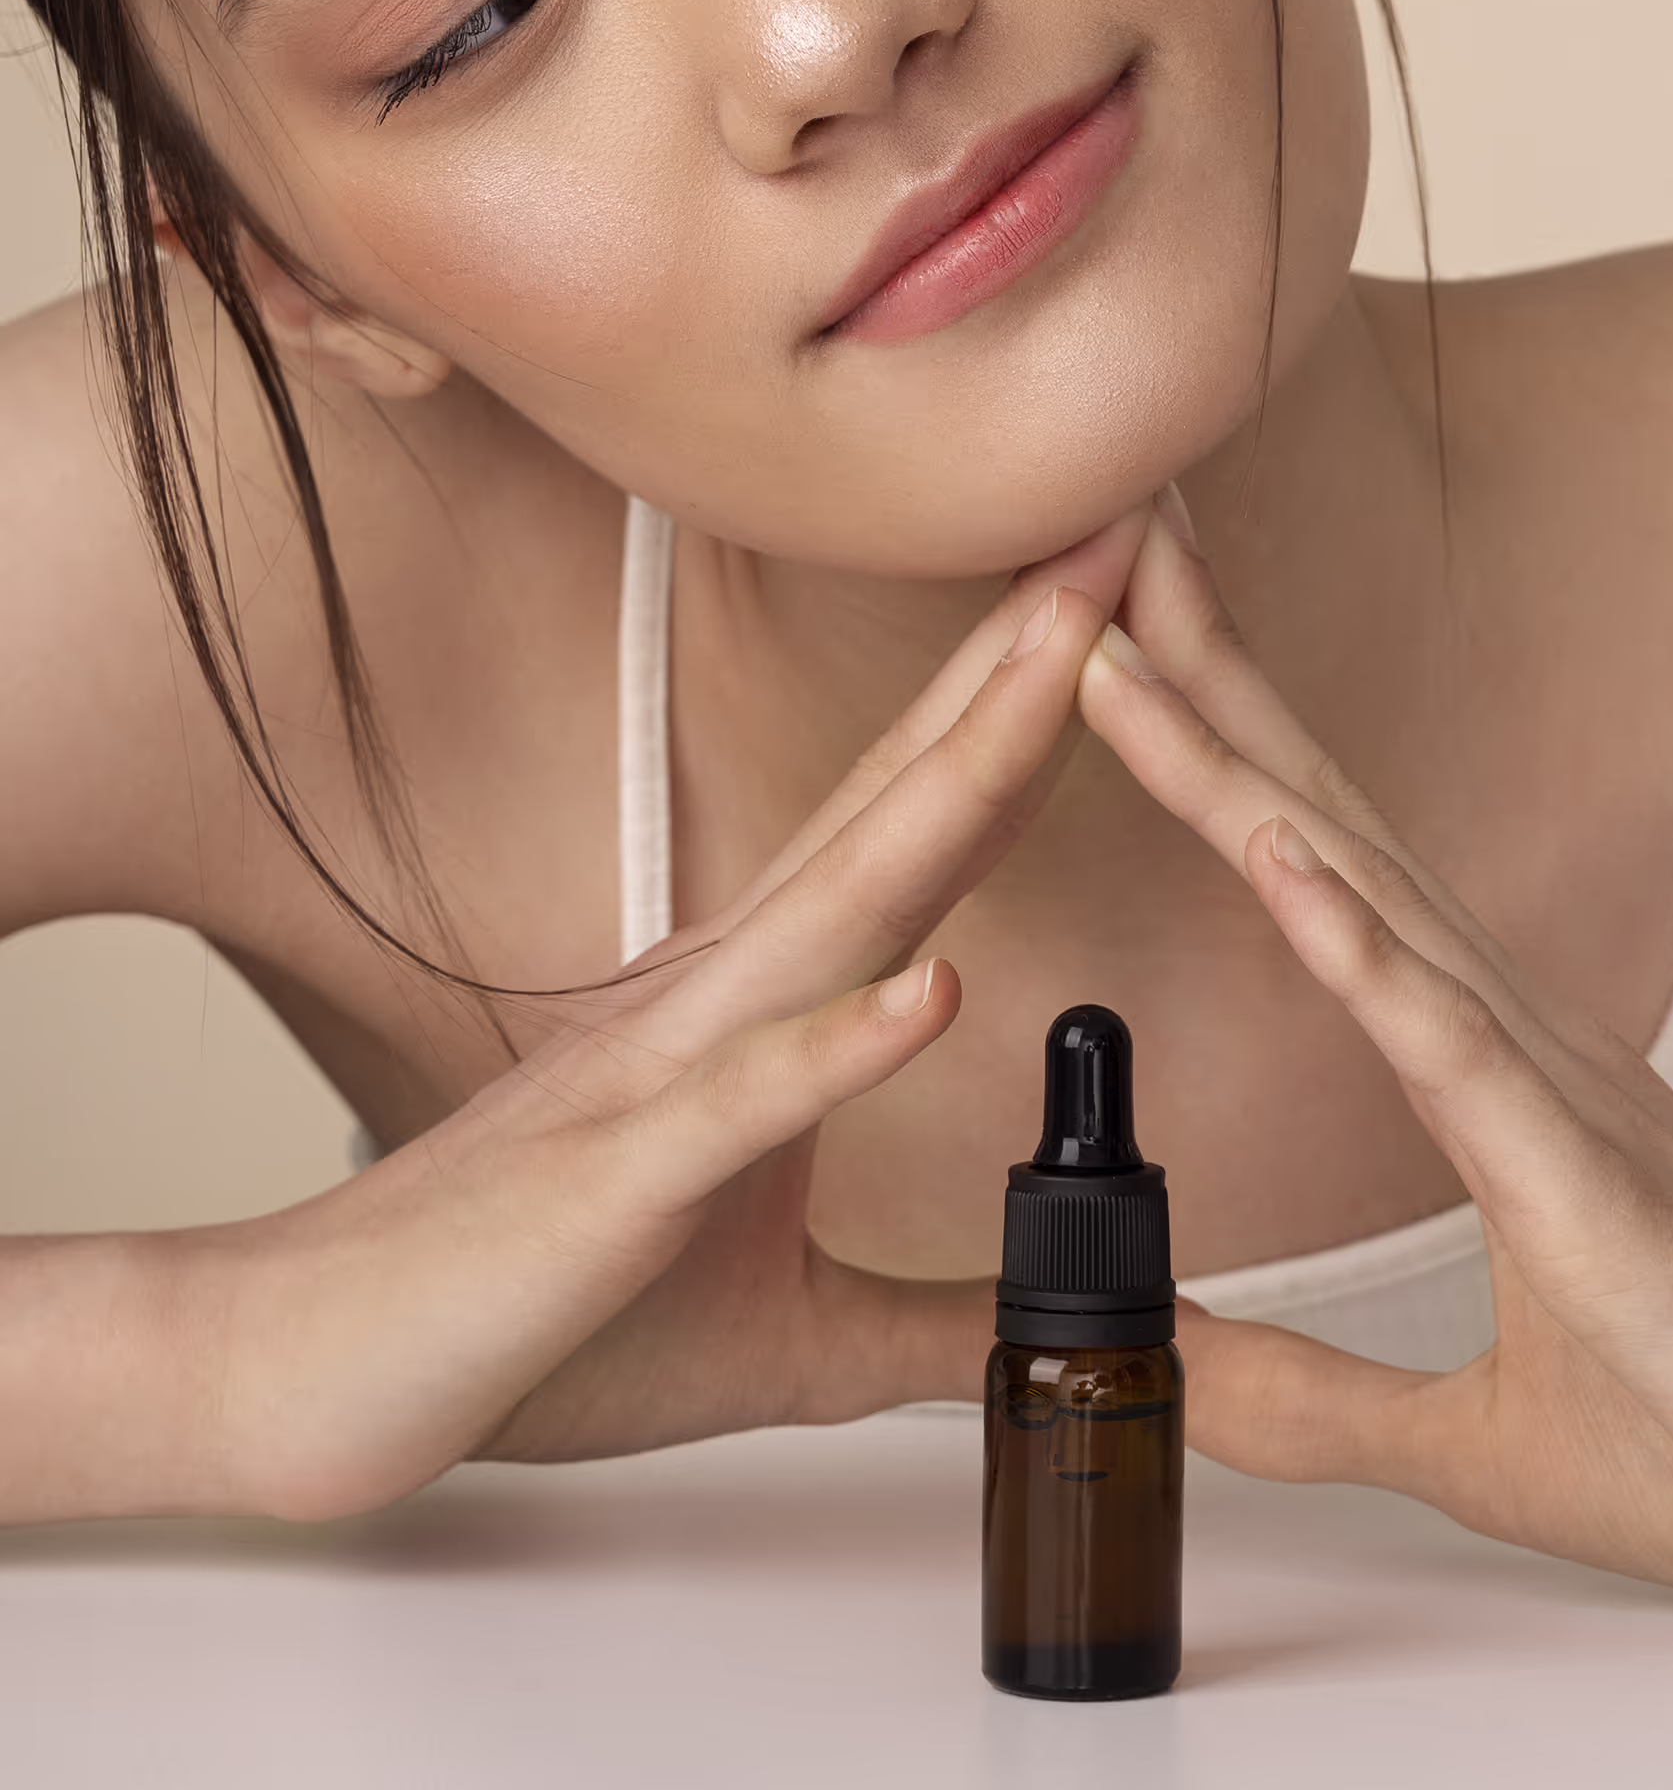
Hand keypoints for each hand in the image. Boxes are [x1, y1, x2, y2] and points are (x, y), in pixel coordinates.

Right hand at [201, 519, 1144, 1522]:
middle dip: (1020, 678)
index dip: (1021, 725)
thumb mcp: (787, 1335)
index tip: (1127, 617)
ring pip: (839, 908)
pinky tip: (930, 983)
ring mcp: (666, 1077)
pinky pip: (740, 1102)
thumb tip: (1058, 1328)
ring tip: (1064, 666)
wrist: (313, 1366)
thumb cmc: (530, 1318)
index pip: (915, 838)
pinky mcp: (621, 1182)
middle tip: (1124, 538)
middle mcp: (718, 1002)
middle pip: (898, 814)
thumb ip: (934, 1320)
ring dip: (957, 783)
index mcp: (755, 1009)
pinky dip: (837, 1042)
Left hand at [1077, 502, 1672, 1657]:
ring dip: (1235, 771)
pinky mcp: (1594, 1194)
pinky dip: (1363, 949)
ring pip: (1364, 897)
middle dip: (1201, 683)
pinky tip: (1280, 863)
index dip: (1214, 751)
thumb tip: (1172, 1366)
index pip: (1319, 872)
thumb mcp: (1482, 1437)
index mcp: (1488, 1069)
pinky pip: (1460, 1050)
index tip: (1111, 641)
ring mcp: (1556, 1101)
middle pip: (1321, 826)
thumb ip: (1312, 1397)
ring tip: (1124, 655)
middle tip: (1092, 538)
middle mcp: (1515, 1041)